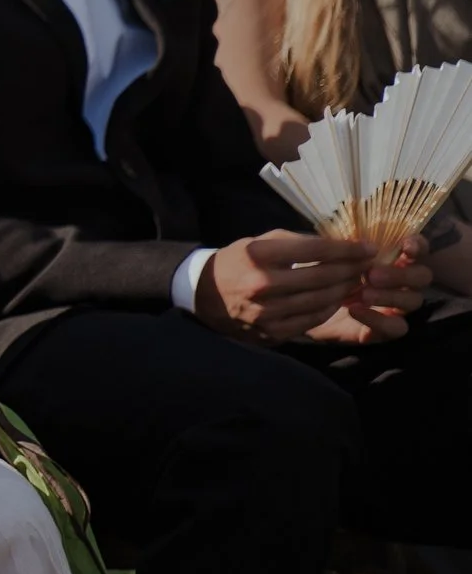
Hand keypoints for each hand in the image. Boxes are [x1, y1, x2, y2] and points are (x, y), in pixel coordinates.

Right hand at [194, 231, 372, 343]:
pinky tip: (337, 298)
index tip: (368, 247)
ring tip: (357, 280)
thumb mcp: (259, 242)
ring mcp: (267, 311)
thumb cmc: (237, 261)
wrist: (205, 296)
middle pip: (323, 276)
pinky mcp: (272, 331)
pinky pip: (312, 319)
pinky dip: (329, 308)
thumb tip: (338, 244)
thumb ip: (295, 242)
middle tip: (368, 264)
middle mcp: (262, 284)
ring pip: (322, 300)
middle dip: (352, 269)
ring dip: (345, 289)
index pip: (315, 250)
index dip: (347, 249)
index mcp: (258, 255)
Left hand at [304, 234, 428, 343]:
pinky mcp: (388, 328)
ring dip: (390, 296)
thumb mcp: (331, 258)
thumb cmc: (323, 274)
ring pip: (413, 301)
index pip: (418, 249)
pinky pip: (397, 327)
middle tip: (372, 275)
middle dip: (400, 275)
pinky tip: (355, 311)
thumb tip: (350, 237)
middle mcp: (402, 281)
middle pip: (422, 276)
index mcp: (393, 258)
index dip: (417, 245)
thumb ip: (346, 247)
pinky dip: (378, 319)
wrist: (306, 307)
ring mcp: (399, 305)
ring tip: (364, 294)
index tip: (406, 246)